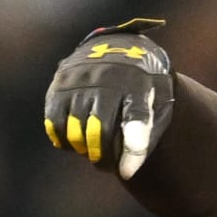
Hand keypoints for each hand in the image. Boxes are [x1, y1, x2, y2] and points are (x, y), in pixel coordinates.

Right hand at [43, 18, 173, 179]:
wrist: (118, 45)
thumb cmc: (143, 84)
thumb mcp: (160, 100)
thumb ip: (149, 132)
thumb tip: (126, 169)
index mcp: (138, 84)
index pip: (137, 119)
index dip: (132, 149)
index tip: (127, 172)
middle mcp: (106, 79)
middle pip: (101, 132)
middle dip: (104, 157)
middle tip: (108, 166)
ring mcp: (79, 81)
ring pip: (76, 131)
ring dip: (85, 150)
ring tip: (94, 153)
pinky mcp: (59, 85)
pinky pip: (56, 124)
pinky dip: (65, 140)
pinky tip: (77, 142)